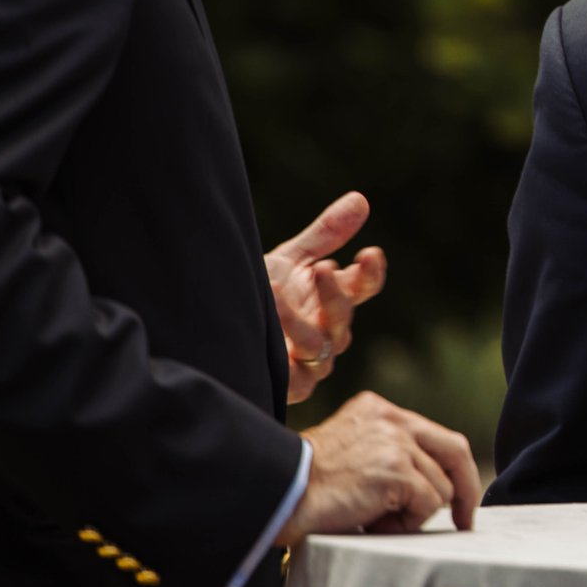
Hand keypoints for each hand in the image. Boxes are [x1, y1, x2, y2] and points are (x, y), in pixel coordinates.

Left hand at [265, 191, 387, 402]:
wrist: (216, 326)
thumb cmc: (260, 292)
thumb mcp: (291, 260)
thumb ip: (326, 234)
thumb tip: (360, 200)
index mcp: (333, 299)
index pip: (364, 287)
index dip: (370, 272)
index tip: (369, 253)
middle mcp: (329, 332)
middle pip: (344, 316)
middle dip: (335, 293)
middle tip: (323, 268)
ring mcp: (311, 361)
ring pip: (323, 346)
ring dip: (302, 320)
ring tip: (277, 292)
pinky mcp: (290, 386)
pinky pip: (298, 373)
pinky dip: (284, 351)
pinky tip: (267, 326)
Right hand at [281, 391, 481, 539]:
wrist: (280, 493)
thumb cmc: (306, 485)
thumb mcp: (351, 451)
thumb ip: (387, 453)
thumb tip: (431, 486)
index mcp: (379, 410)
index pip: (437, 436)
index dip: (455, 468)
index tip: (461, 496)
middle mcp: (392, 419)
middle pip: (454, 452)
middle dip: (465, 490)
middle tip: (464, 520)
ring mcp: (396, 443)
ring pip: (439, 487)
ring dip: (415, 514)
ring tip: (376, 519)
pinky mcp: (396, 470)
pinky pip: (427, 504)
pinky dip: (407, 522)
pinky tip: (375, 522)